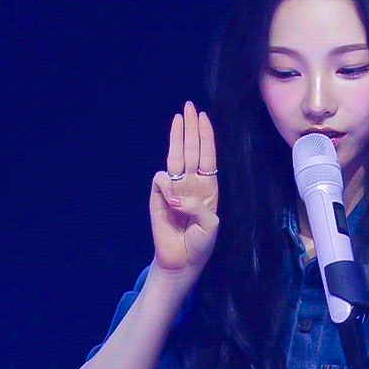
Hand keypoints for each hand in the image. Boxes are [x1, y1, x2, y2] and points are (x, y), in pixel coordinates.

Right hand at [149, 100, 218, 277]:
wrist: (182, 261)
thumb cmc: (200, 243)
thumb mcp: (210, 226)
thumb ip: (197, 207)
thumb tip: (174, 193)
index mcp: (208, 188)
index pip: (207, 157)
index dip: (205, 137)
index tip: (204, 118)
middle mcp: (191, 184)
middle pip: (191, 150)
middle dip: (191, 129)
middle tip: (190, 107)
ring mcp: (174, 189)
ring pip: (175, 158)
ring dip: (177, 138)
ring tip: (179, 118)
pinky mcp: (157, 198)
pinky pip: (160, 181)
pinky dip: (165, 183)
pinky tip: (171, 196)